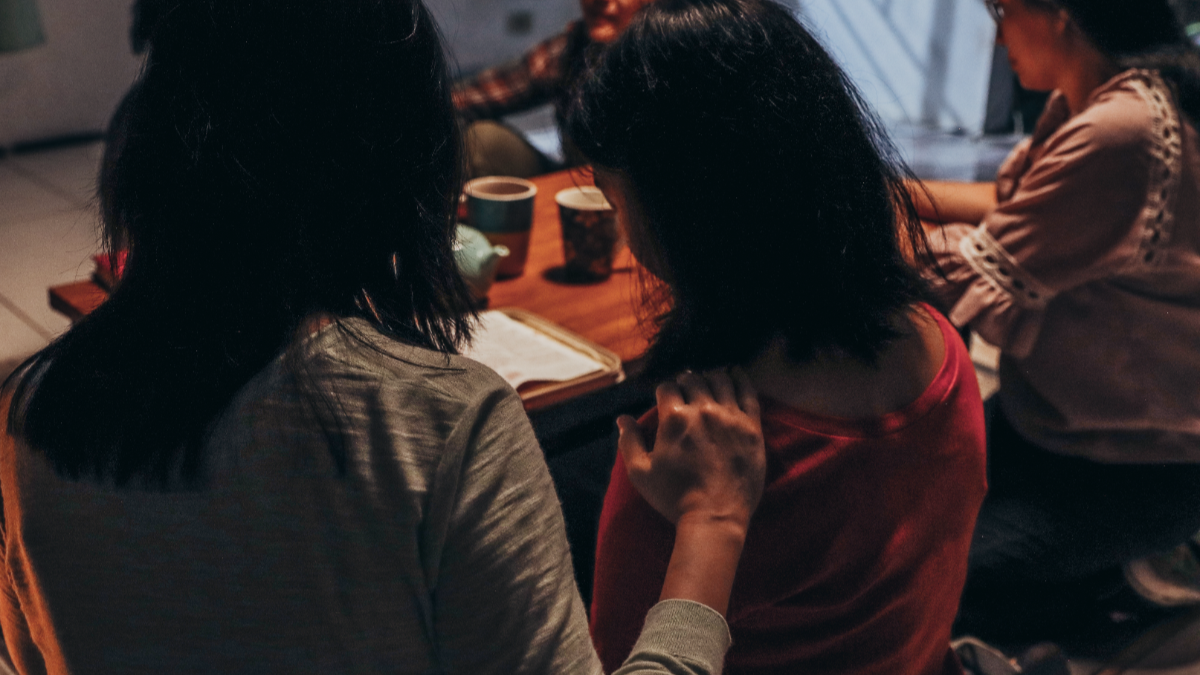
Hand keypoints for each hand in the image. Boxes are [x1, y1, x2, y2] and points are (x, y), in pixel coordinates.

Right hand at [617, 368, 765, 533]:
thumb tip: (622, 418)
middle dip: (686, 382)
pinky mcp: (752, 427)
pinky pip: (747, 392)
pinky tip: (735, 374)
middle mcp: (703, 411)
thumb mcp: (641, 473)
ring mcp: (730, 417)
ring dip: (710, 378)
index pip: (667, 387)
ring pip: (720, 380)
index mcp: (674, 419)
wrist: (715, 517)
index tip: (666, 399)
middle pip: (694, 379)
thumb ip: (629, 442)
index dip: (664, 390)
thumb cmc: (674, 498)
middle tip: (686, 390)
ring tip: (708, 383)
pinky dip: (740, 379)